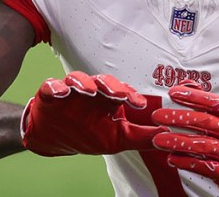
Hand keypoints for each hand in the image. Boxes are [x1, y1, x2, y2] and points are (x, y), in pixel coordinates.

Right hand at [20, 71, 165, 155]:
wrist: (54, 139)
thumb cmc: (88, 134)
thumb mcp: (117, 139)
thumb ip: (142, 137)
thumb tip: (168, 136)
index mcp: (108, 100)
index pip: (123, 92)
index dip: (131, 95)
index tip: (140, 104)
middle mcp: (92, 91)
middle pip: (103, 81)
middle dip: (111, 85)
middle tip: (118, 95)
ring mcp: (71, 91)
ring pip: (78, 79)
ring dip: (84, 82)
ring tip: (89, 90)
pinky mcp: (50, 94)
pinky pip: (52, 86)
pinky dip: (56, 87)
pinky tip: (61, 92)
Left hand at [152, 82, 218, 195]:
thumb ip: (208, 102)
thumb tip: (186, 84)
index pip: (215, 103)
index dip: (194, 97)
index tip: (172, 92)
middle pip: (206, 122)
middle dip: (179, 118)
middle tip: (157, 116)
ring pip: (203, 145)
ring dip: (178, 142)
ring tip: (158, 140)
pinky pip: (204, 167)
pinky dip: (186, 162)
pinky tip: (171, 159)